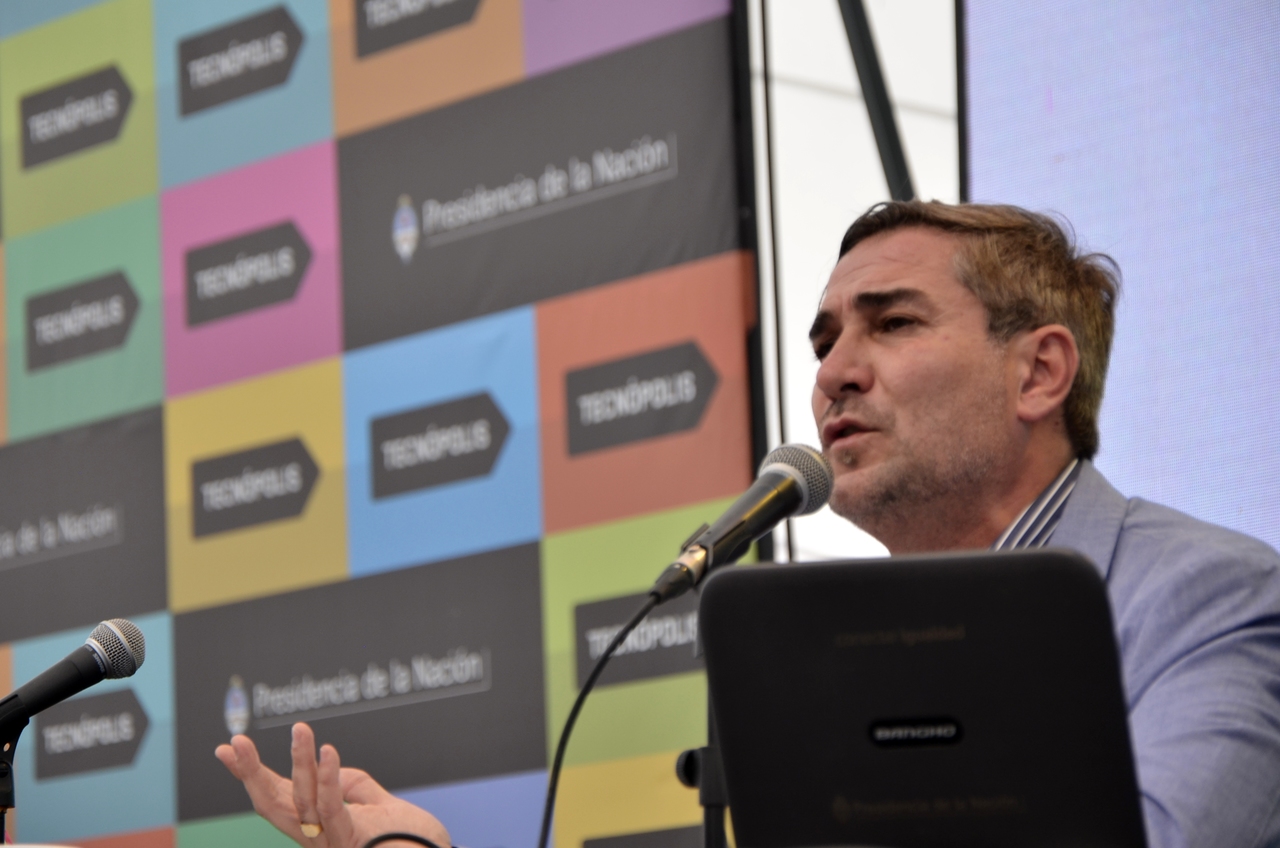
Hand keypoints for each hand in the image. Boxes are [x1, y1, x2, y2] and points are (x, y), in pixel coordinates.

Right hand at [215, 722, 451, 847]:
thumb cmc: (409, 839)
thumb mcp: (377, 804)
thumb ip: (353, 785)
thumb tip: (330, 763)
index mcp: (316, 825)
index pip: (275, 796)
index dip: (250, 773)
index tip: (227, 748)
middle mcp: (316, 836)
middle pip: (272, 805)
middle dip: (250, 774)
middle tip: (235, 743)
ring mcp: (330, 841)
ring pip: (301, 800)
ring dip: (299, 761)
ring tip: (300, 729)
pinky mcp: (350, 839)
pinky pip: (332, 807)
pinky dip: (329, 777)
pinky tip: (328, 751)